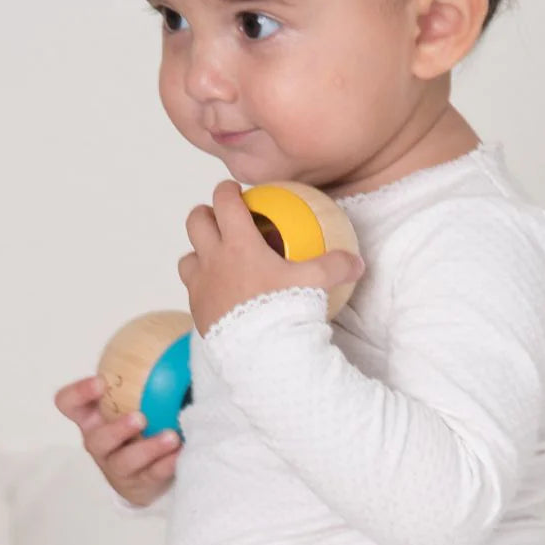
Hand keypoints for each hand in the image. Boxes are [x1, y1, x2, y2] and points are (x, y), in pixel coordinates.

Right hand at [53, 374, 181, 506]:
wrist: (144, 468)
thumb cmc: (139, 416)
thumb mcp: (134, 392)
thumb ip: (146, 364)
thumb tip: (178, 326)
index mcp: (92, 416)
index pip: (69, 403)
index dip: (79, 393)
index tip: (102, 381)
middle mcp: (98, 442)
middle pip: (95, 439)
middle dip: (116, 429)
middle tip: (140, 418)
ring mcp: (115, 467)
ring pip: (125, 461)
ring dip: (148, 449)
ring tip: (172, 437)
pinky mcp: (136, 485)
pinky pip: (152, 475)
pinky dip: (168, 464)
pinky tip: (184, 452)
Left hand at [178, 179, 364, 336]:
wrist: (260, 353)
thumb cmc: (284, 311)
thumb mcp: (315, 284)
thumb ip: (336, 267)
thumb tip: (357, 262)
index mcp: (239, 244)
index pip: (225, 203)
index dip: (227, 190)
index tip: (234, 190)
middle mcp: (213, 260)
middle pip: (196, 221)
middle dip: (206, 214)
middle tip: (223, 219)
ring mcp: (201, 285)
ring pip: (187, 256)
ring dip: (199, 252)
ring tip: (217, 257)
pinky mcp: (196, 310)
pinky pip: (192, 288)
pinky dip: (202, 283)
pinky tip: (220, 292)